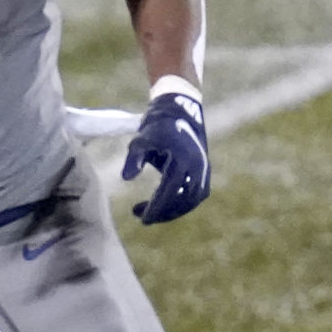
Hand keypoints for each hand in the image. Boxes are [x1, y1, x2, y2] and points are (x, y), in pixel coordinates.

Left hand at [121, 90, 209, 223]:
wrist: (178, 112)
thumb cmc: (155, 127)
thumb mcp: (140, 140)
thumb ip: (133, 158)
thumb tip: (127, 179)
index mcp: (182, 159)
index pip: (170, 191)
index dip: (156, 207)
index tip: (142, 219)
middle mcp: (197, 166)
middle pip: (183, 200)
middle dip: (164, 213)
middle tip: (143, 219)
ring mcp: (203, 170)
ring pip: (191, 200)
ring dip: (172, 211)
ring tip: (149, 213)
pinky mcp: (204, 172)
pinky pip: (195, 195)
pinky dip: (181, 204)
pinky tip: (161, 206)